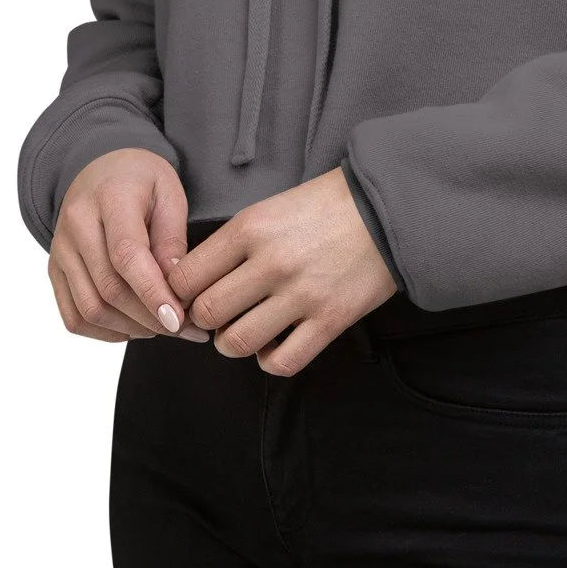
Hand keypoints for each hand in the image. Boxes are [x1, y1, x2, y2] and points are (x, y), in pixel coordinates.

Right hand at [47, 147, 211, 344]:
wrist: (101, 170)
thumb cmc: (142, 181)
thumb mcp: (170, 193)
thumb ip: (173, 238)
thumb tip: (175, 287)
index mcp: (110, 196)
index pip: (126, 254)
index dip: (152, 292)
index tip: (179, 320)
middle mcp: (76, 224)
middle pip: (109, 288)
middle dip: (150, 318)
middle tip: (185, 328)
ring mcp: (60, 250)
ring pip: (90, 309)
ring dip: (131, 329)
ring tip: (163, 327)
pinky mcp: (55, 271)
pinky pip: (74, 317)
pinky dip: (106, 332)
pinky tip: (135, 326)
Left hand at [162, 165, 399, 375]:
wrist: (388, 209)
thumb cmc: (325, 205)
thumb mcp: (269, 208)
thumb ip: (233, 242)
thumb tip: (195, 279)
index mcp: (250, 228)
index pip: (186, 277)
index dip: (179, 292)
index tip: (189, 296)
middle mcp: (271, 262)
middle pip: (206, 313)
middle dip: (202, 321)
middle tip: (215, 316)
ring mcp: (301, 294)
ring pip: (237, 343)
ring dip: (231, 343)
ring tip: (242, 331)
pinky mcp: (330, 320)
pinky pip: (282, 362)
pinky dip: (269, 361)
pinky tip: (274, 345)